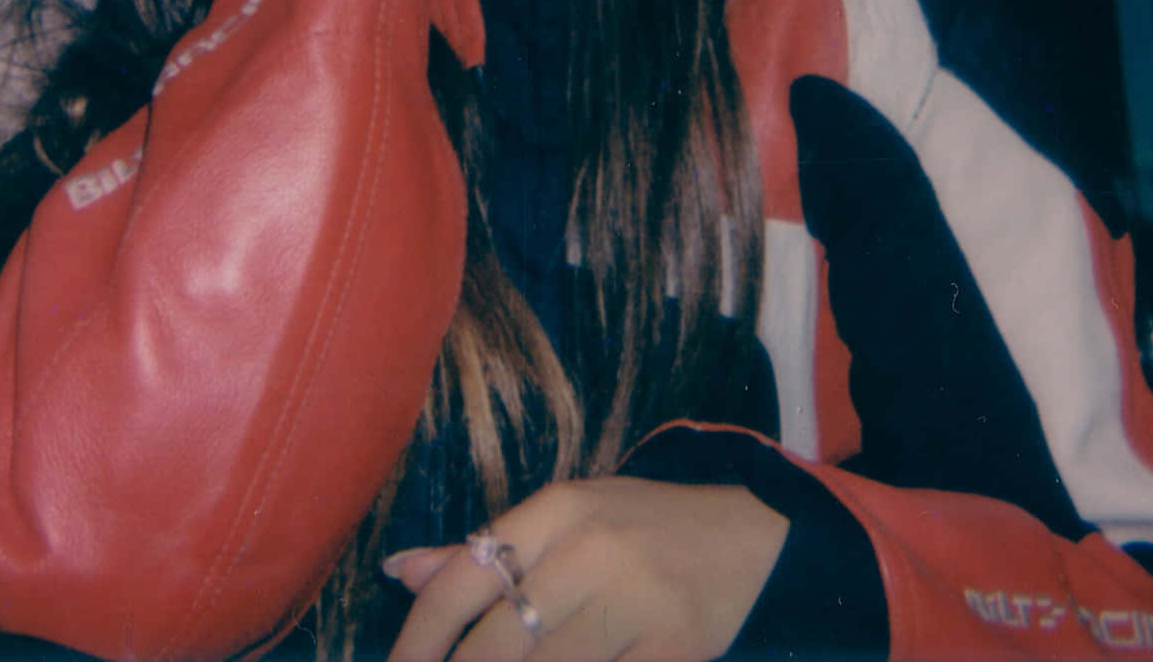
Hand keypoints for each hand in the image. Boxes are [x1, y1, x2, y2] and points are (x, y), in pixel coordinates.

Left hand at [383, 477, 786, 661]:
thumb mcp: (566, 520)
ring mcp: (635, 598)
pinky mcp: (674, 645)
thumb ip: (485, 551)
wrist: (752, 534)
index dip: (418, 638)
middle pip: (496, 642)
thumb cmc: (640, 528)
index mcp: (557, 508)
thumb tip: (401, 571)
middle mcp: (590, 546)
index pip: (465, 576)